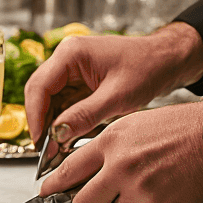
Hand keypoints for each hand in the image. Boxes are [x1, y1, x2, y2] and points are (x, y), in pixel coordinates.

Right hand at [24, 24, 202, 158]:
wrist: (167, 60)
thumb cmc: (148, 67)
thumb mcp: (117, 96)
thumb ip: (85, 115)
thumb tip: (58, 135)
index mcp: (71, 53)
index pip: (39, 86)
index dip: (35, 117)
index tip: (40, 141)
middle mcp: (67, 58)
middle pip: (39, 93)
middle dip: (42, 122)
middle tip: (46, 149)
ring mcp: (72, 69)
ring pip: (50, 100)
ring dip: (53, 123)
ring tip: (57, 148)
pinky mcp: (79, 80)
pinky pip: (63, 102)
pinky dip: (65, 120)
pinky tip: (68, 137)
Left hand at [40, 101, 202, 202]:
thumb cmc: (177, 129)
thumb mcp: (132, 126)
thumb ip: (105, 149)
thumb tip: (83, 173)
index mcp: (111, 142)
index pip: (69, 170)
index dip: (53, 186)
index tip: (45, 194)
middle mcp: (121, 167)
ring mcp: (140, 189)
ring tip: (134, 192)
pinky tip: (155, 193)